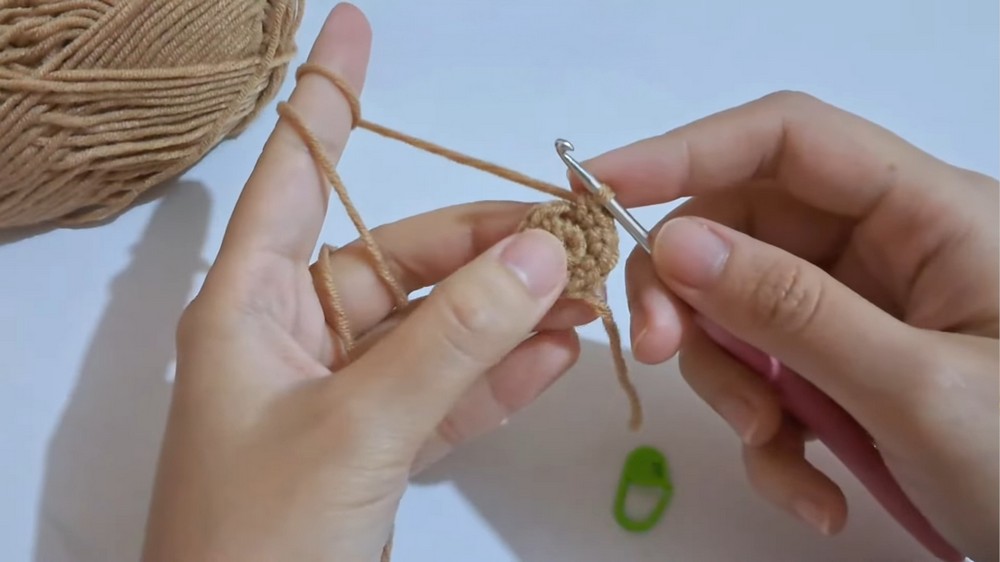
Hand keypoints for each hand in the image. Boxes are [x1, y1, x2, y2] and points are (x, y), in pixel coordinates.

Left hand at [141, 5, 590, 560]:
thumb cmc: (258, 539)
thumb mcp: (356, 426)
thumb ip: (451, 341)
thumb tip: (540, 258)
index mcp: (252, 306)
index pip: (297, 173)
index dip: (327, 98)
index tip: (353, 27)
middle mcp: (295, 335)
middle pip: (399, 257)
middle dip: (485, 244)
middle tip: (569, 234)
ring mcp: (341, 392)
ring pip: (435, 326)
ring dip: (509, 312)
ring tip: (588, 291)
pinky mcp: (376, 444)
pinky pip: (446, 389)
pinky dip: (500, 375)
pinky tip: (557, 355)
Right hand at [583, 92, 997, 559]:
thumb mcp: (914, 388)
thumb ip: (793, 311)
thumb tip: (674, 247)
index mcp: (928, 214)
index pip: (787, 141)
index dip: (687, 149)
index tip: (599, 188)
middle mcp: (888, 248)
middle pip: (744, 233)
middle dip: (694, 299)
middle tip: (657, 353)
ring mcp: (864, 312)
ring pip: (743, 315)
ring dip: (735, 387)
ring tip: (774, 453)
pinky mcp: (848, 370)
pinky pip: (771, 379)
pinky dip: (770, 438)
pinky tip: (812, 493)